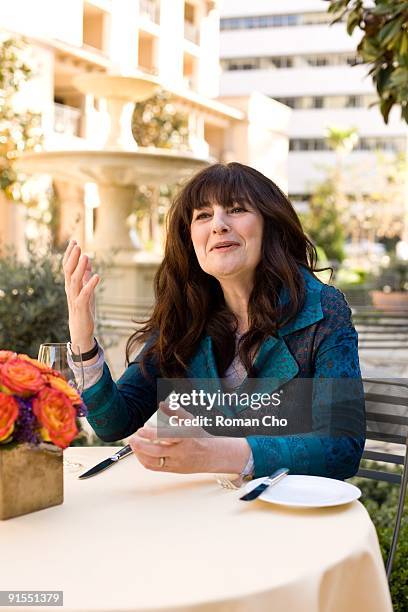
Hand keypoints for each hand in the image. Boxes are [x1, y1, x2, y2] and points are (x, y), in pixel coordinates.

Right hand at [63, 239, 99, 351]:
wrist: (80, 332)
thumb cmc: (83, 311)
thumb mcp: (86, 290)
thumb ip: (85, 277)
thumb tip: (87, 262)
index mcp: (70, 286)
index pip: (67, 267)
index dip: (69, 254)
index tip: (74, 241)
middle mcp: (70, 291)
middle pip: (68, 271)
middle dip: (72, 257)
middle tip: (77, 245)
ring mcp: (75, 299)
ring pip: (74, 281)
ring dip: (80, 268)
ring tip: (86, 256)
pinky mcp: (81, 307)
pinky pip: (84, 294)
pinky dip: (90, 285)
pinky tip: (96, 276)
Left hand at [128, 400, 250, 473]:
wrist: (211, 456)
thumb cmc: (199, 436)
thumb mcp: (190, 421)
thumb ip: (175, 411)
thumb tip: (162, 403)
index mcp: (185, 438)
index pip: (166, 437)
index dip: (152, 434)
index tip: (141, 429)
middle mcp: (180, 452)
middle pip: (156, 452)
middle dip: (141, 445)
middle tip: (132, 438)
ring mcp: (175, 463)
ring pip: (153, 462)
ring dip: (139, 454)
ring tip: (133, 444)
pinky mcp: (172, 470)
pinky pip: (154, 467)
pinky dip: (144, 460)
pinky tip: (139, 452)